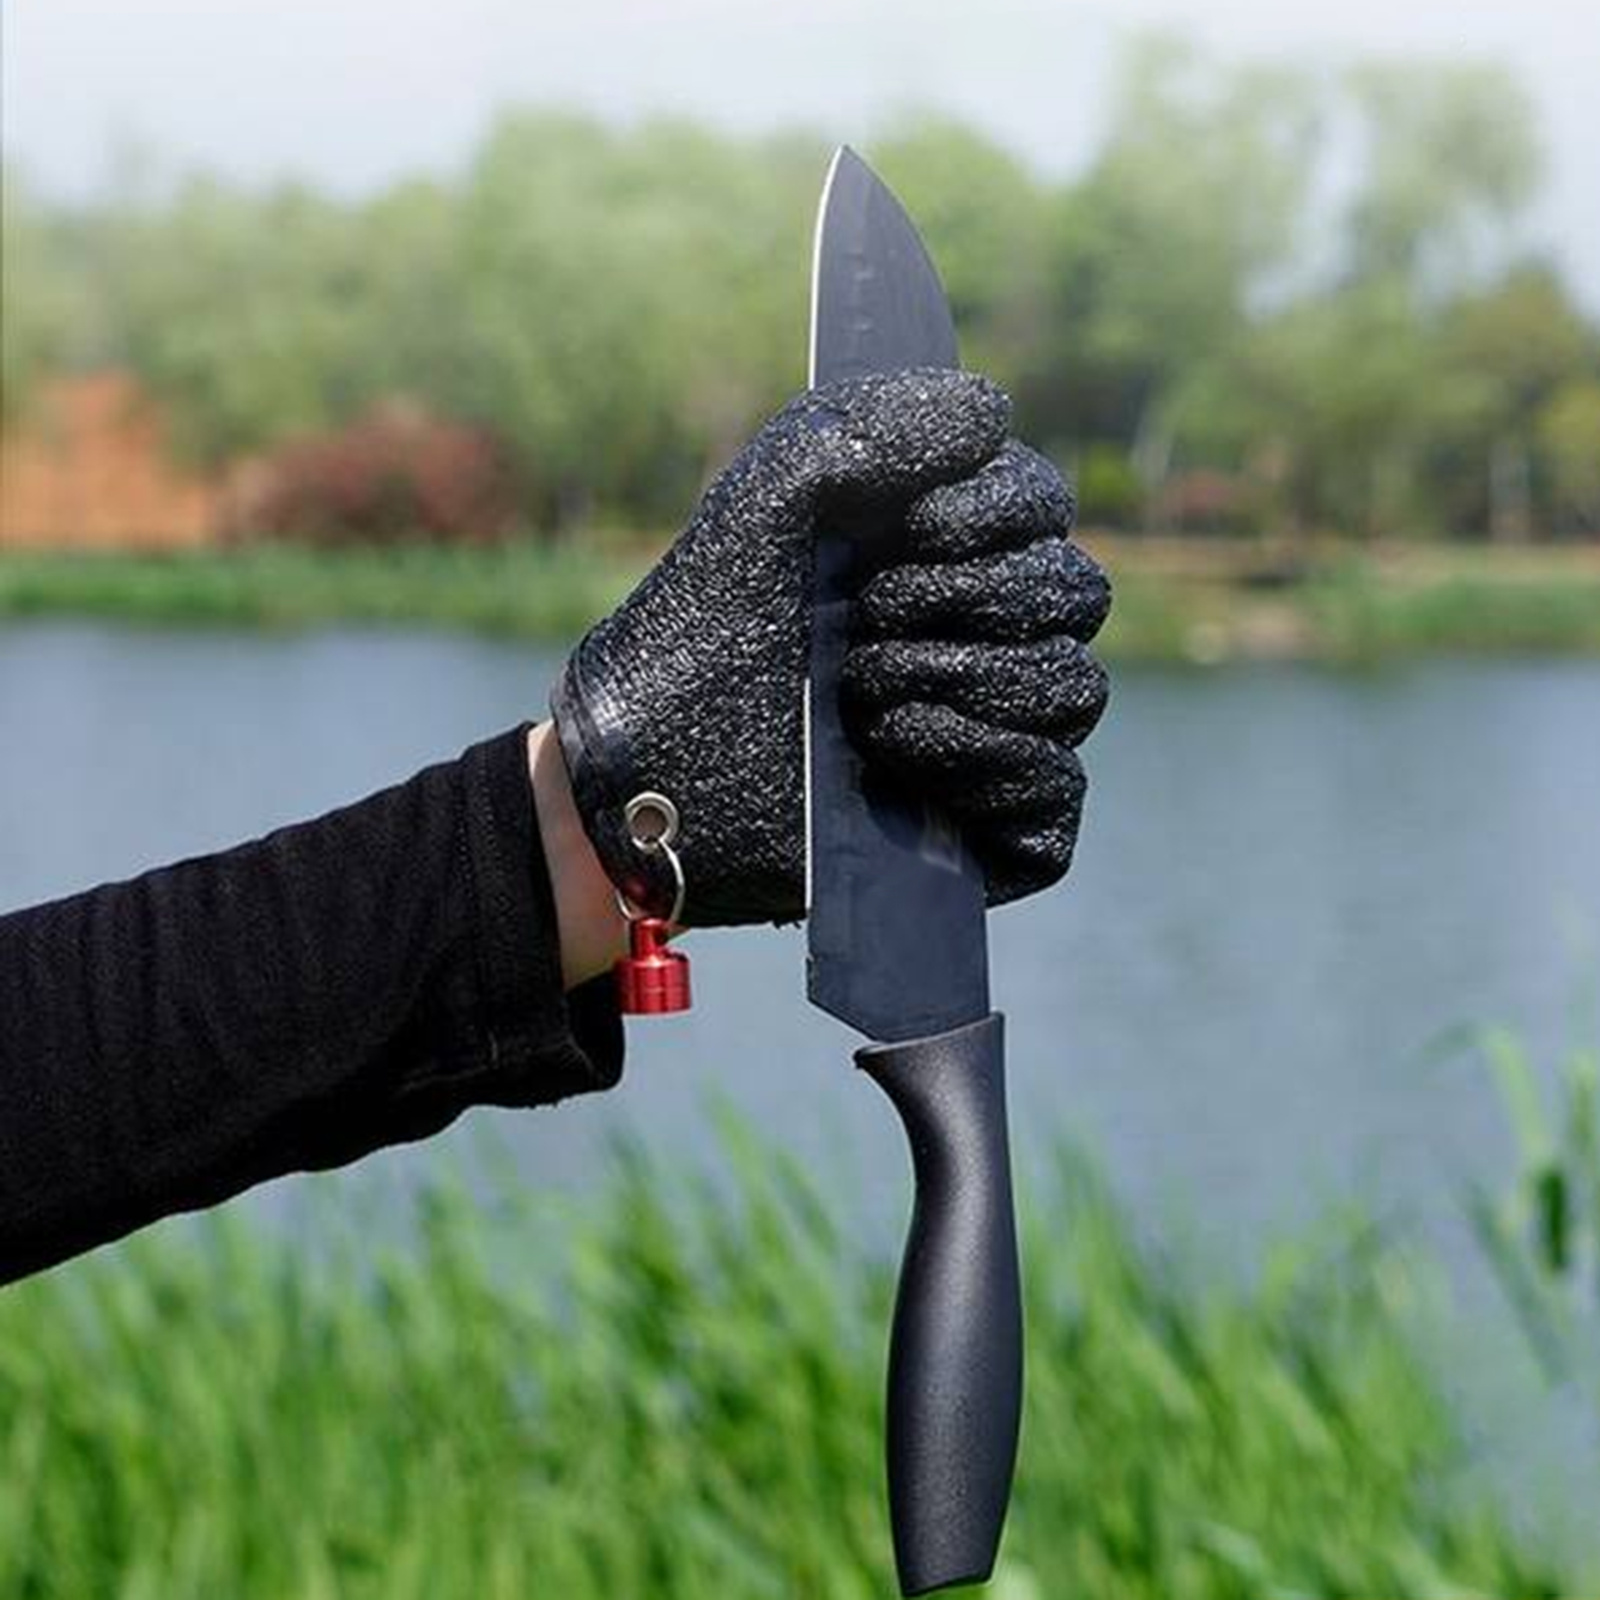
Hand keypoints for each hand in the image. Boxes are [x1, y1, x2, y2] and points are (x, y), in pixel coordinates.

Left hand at [551, 370, 1108, 927]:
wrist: (658, 762)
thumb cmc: (709, 628)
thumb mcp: (771, 499)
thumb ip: (870, 425)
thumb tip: (994, 413)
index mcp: (944, 552)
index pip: (1044, 506)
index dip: (998, 510)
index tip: (913, 529)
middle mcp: (982, 638)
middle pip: (1076, 593)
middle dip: (975, 599)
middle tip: (866, 619)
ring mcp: (993, 734)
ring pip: (1073, 687)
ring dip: (967, 678)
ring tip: (861, 695)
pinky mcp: (991, 826)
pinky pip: (1057, 787)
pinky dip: (993, 761)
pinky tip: (900, 750)